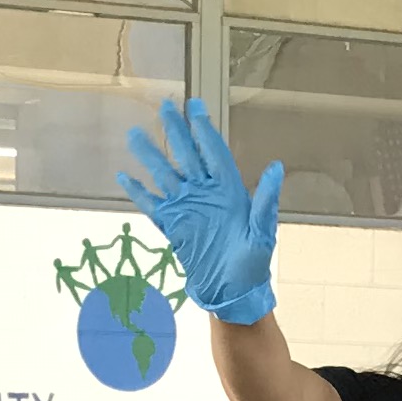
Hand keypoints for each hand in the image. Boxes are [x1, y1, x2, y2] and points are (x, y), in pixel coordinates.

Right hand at [118, 99, 282, 325]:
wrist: (233, 294)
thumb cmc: (253, 265)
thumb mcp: (263, 232)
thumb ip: (265, 200)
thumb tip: (276, 168)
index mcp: (228, 191)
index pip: (213, 152)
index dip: (203, 129)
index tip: (195, 106)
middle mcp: (205, 195)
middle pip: (186, 155)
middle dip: (175, 131)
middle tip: (164, 106)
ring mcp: (187, 210)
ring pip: (165, 175)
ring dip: (150, 155)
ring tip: (136, 135)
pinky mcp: (173, 228)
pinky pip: (152, 205)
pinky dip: (139, 192)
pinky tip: (125, 177)